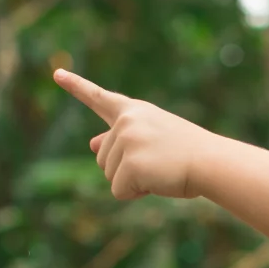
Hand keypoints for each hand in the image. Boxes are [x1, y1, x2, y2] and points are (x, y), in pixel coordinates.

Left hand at [54, 69, 220, 200]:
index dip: (77, 86)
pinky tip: (158, 181)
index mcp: (134, 111)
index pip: (100, 98)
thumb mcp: (152, 140)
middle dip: (126, 169)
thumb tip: (91, 144)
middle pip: (102, 158)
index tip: (57, 73)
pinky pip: (119, 191)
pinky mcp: (129, 163)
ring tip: (161, 170)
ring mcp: (126, 140)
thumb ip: (120, 141)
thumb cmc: (188, 153)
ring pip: (109, 176)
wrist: (211, 162)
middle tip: (159, 163)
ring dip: (133, 182)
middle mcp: (126, 121)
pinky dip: (137, 193)